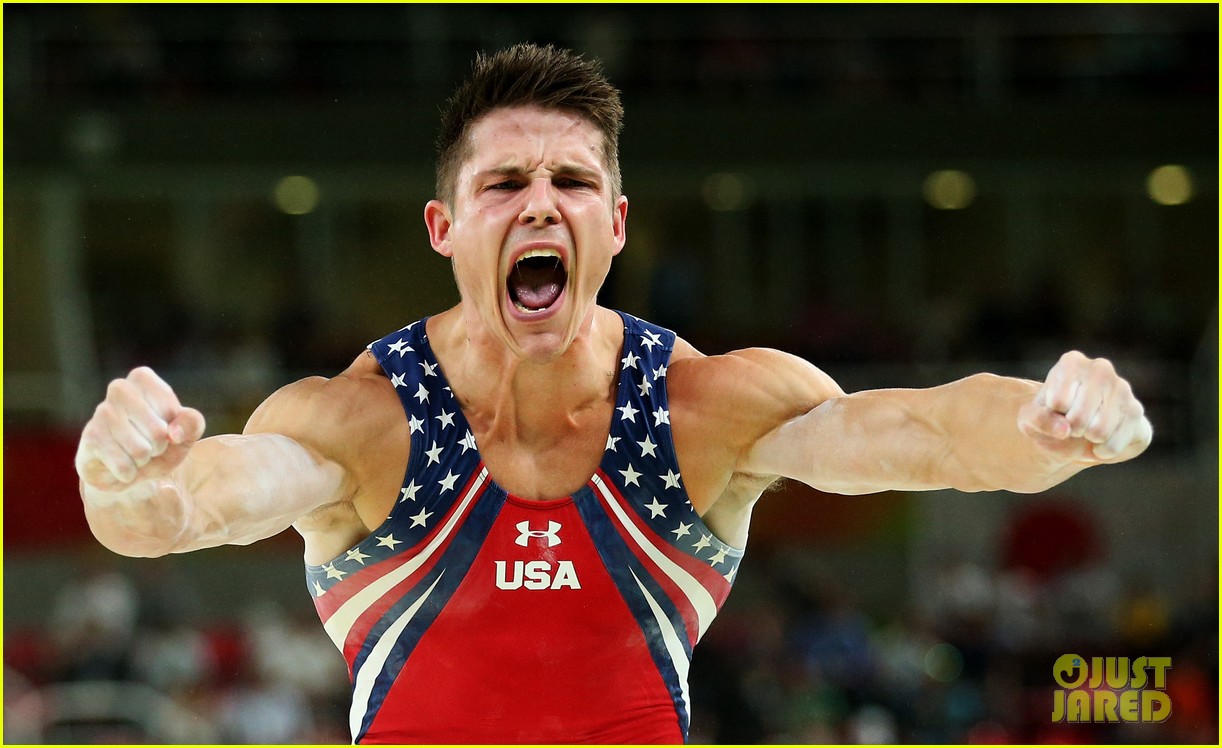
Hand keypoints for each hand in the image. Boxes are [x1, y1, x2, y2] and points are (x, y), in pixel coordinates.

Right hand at [76, 367, 206, 491]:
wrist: (127, 467)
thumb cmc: (159, 441)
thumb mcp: (186, 432)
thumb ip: (192, 423)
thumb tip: (174, 434)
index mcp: (143, 378)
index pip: (171, 411)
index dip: (174, 429)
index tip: (165, 427)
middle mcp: (119, 389)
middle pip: (158, 432)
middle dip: (159, 447)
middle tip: (149, 444)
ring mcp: (101, 413)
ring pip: (141, 450)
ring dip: (143, 460)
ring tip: (135, 453)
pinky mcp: (90, 438)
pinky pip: (124, 466)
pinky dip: (129, 472)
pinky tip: (121, 464)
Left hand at [1017, 351, 1151, 461]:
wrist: (1077, 431)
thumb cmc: (1050, 417)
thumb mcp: (1030, 418)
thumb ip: (1038, 420)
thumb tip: (1065, 430)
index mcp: (1071, 363)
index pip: (1057, 402)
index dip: (1053, 415)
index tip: (1056, 409)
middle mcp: (1100, 369)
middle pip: (1078, 418)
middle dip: (1071, 430)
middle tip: (1072, 424)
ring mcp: (1123, 388)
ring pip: (1099, 431)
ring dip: (1088, 440)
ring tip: (1087, 429)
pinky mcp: (1136, 411)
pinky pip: (1114, 444)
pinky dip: (1102, 451)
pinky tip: (1101, 441)